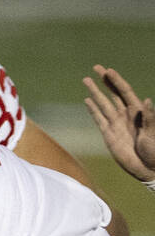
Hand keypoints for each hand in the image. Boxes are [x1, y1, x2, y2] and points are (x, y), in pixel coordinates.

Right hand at [84, 65, 154, 181]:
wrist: (148, 168)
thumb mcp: (153, 133)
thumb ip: (148, 117)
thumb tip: (146, 100)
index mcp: (138, 111)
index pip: (124, 91)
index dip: (116, 81)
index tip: (108, 70)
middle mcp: (126, 114)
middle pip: (113, 93)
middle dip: (105, 80)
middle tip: (96, 67)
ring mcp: (116, 123)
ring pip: (103, 103)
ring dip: (95, 92)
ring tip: (86, 80)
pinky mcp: (108, 134)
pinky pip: (98, 118)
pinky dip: (92, 109)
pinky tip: (87, 101)